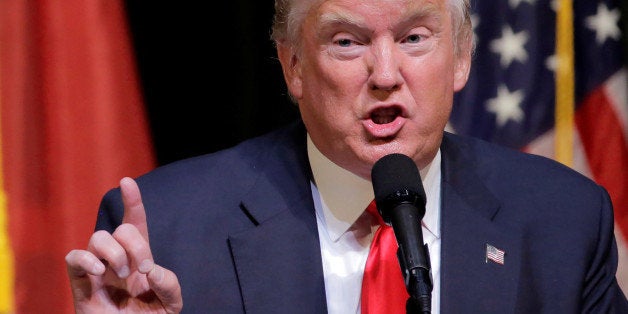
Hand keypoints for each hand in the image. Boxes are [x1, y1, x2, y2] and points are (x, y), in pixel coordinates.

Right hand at [65, 177, 182, 312]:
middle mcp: (117, 259)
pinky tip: (100, 271)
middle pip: (121, 229)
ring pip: (98, 237)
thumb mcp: (171, 303)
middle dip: (135, 244)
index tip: (127, 182)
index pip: (135, 223)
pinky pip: (73, 258)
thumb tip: (150, 269)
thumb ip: (169, 284)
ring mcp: (97, 270)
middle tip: (142, 268)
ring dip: (115, 252)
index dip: (132, 202)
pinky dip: (86, 259)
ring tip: (123, 274)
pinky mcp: (80, 284)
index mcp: (139, 259)